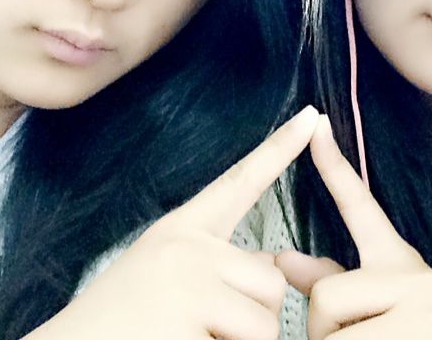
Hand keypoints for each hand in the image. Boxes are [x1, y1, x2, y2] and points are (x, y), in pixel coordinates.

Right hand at [25, 106, 319, 339]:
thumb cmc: (119, 323)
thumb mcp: (166, 274)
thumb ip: (218, 264)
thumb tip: (276, 266)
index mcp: (182, 230)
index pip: (241, 180)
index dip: (280, 147)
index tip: (312, 115)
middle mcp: (187, 245)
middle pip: (271, 281)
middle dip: (252, 316)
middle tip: (200, 327)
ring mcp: (188, 279)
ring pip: (266, 320)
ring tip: (191, 338)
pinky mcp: (188, 317)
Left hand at [277, 117, 431, 339]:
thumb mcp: (377, 313)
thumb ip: (333, 284)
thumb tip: (282, 259)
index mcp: (402, 265)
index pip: (361, 207)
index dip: (334, 165)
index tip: (317, 122)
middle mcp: (418, 275)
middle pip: (324, 296)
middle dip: (325, 331)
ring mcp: (424, 304)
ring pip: (328, 330)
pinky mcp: (422, 330)